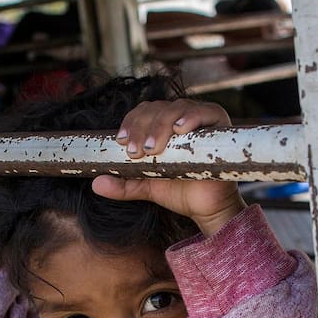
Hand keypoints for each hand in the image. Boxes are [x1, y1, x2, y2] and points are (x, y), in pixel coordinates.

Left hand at [93, 99, 244, 236]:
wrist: (206, 209)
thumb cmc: (180, 192)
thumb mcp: (146, 186)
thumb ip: (124, 184)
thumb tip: (96, 184)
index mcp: (164, 126)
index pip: (144, 111)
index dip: (131, 122)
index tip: (122, 142)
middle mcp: (183, 118)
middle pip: (158, 108)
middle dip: (143, 127)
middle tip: (136, 152)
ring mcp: (202, 120)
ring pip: (177, 108)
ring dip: (161, 125)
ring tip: (153, 148)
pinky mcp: (221, 127)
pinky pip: (206, 112)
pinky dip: (192, 117)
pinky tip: (180, 129)